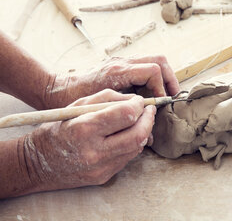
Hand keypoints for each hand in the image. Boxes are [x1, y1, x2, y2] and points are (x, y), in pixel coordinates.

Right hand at [21, 89, 155, 191]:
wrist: (37, 164)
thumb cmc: (57, 129)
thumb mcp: (77, 106)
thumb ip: (107, 99)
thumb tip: (135, 100)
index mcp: (84, 129)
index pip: (125, 115)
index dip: (138, 105)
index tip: (140, 101)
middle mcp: (94, 151)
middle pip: (137, 135)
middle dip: (149, 120)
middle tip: (149, 111)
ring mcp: (100, 167)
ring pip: (136, 148)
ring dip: (144, 132)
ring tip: (140, 121)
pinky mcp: (104, 176)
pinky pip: (128, 158)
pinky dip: (133, 144)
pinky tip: (128, 135)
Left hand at [44, 55, 179, 108]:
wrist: (57, 88)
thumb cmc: (74, 101)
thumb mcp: (99, 112)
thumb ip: (125, 120)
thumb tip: (148, 135)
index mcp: (117, 71)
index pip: (152, 71)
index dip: (162, 88)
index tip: (161, 104)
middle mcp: (121, 62)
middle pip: (159, 61)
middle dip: (170, 79)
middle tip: (172, 97)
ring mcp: (121, 61)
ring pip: (154, 61)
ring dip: (164, 78)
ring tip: (165, 96)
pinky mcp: (120, 65)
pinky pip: (145, 66)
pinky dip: (154, 78)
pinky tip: (151, 94)